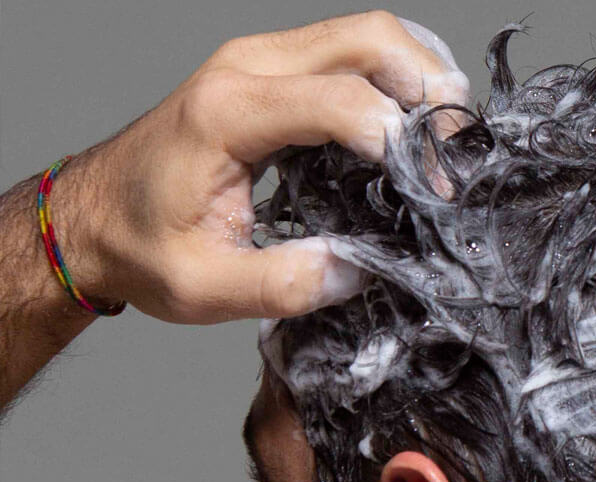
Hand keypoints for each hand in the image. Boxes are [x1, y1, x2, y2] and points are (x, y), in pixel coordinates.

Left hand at [57, 11, 468, 323]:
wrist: (91, 216)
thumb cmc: (141, 247)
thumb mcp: (204, 288)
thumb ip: (284, 284)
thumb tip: (359, 269)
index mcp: (227, 115)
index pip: (341, 101)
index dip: (403, 143)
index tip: (434, 193)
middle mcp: (247, 69)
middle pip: (367, 38)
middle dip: (428, 87)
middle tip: (459, 149)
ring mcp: (260, 61)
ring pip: (365, 33)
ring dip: (419, 75)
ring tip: (446, 137)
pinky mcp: (272, 71)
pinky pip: (349, 49)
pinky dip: (395, 76)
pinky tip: (414, 122)